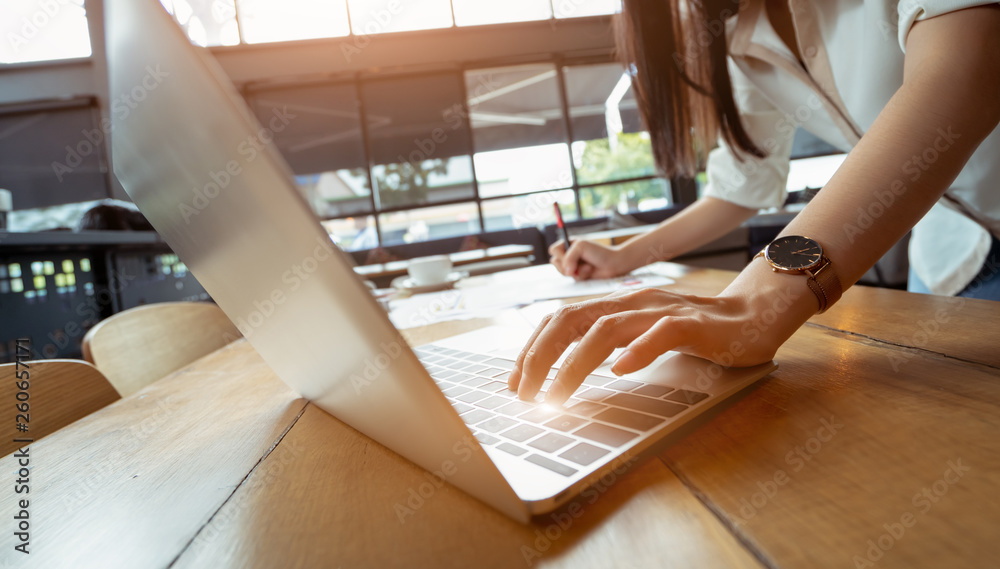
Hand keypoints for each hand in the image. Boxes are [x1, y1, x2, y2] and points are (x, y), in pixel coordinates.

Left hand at [507, 274, 812, 404]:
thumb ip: (611, 343)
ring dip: (574, 365)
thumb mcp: (642, 335)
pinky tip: (621, 372)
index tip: (515, 382)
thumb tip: (567, 370)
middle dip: (540, 358)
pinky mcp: (693, 324)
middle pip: (571, 320)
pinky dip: (638, 350)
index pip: (560, 319)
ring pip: (606, 329)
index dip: (532, 348)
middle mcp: (632, 303)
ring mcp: (661, 311)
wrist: (753, 315)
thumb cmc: (694, 331)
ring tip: (557, 397)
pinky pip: (662, 333)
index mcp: (616, 306)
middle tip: (524, 395)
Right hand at [549, 239, 627, 280]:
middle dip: (568, 264)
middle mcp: (569, 255)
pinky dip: (581, 275)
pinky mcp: (578, 275)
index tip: (569, 255)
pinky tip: (590, 272)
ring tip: (588, 267)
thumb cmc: (599, 252)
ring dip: (576, 270)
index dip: (560, 254)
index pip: (553, 250)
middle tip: (578, 263)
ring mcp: (573, 266)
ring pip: (563, 272)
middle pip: (555, 263)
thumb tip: (566, 272)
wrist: (614, 264)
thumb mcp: (581, 247)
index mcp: (568, 244)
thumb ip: (569, 257)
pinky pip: (572, 279)